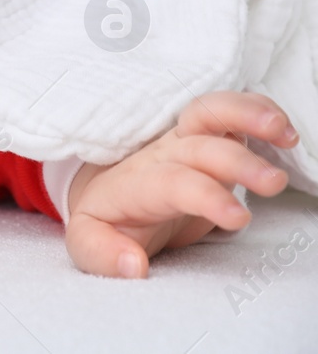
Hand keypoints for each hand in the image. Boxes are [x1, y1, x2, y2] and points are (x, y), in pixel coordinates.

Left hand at [64, 91, 298, 277]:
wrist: (105, 190)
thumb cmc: (105, 217)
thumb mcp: (88, 241)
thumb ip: (101, 253)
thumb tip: (133, 265)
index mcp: (136, 182)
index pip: (171, 181)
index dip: (205, 195)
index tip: (238, 217)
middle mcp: (162, 155)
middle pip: (200, 147)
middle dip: (238, 160)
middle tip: (273, 182)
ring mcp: (185, 141)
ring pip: (211, 113)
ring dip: (248, 115)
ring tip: (285, 132)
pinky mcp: (207, 138)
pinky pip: (229, 113)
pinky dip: (256, 110)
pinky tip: (284, 129)